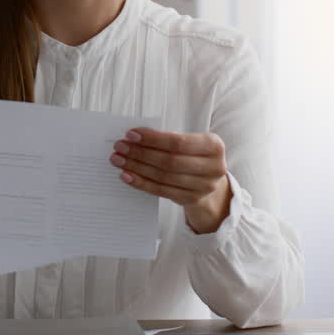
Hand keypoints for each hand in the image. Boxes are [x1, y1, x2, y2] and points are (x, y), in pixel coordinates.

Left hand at [110, 129, 231, 233]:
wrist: (209, 180)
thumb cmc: (194, 154)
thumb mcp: (191, 142)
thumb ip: (169, 139)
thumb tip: (134, 138)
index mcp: (214, 146)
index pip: (178, 142)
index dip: (153, 139)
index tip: (130, 134)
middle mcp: (214, 168)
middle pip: (169, 161)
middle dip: (140, 153)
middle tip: (120, 147)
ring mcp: (204, 187)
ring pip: (163, 177)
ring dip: (137, 168)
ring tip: (119, 160)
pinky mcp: (191, 200)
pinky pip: (161, 191)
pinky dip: (141, 183)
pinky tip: (127, 175)